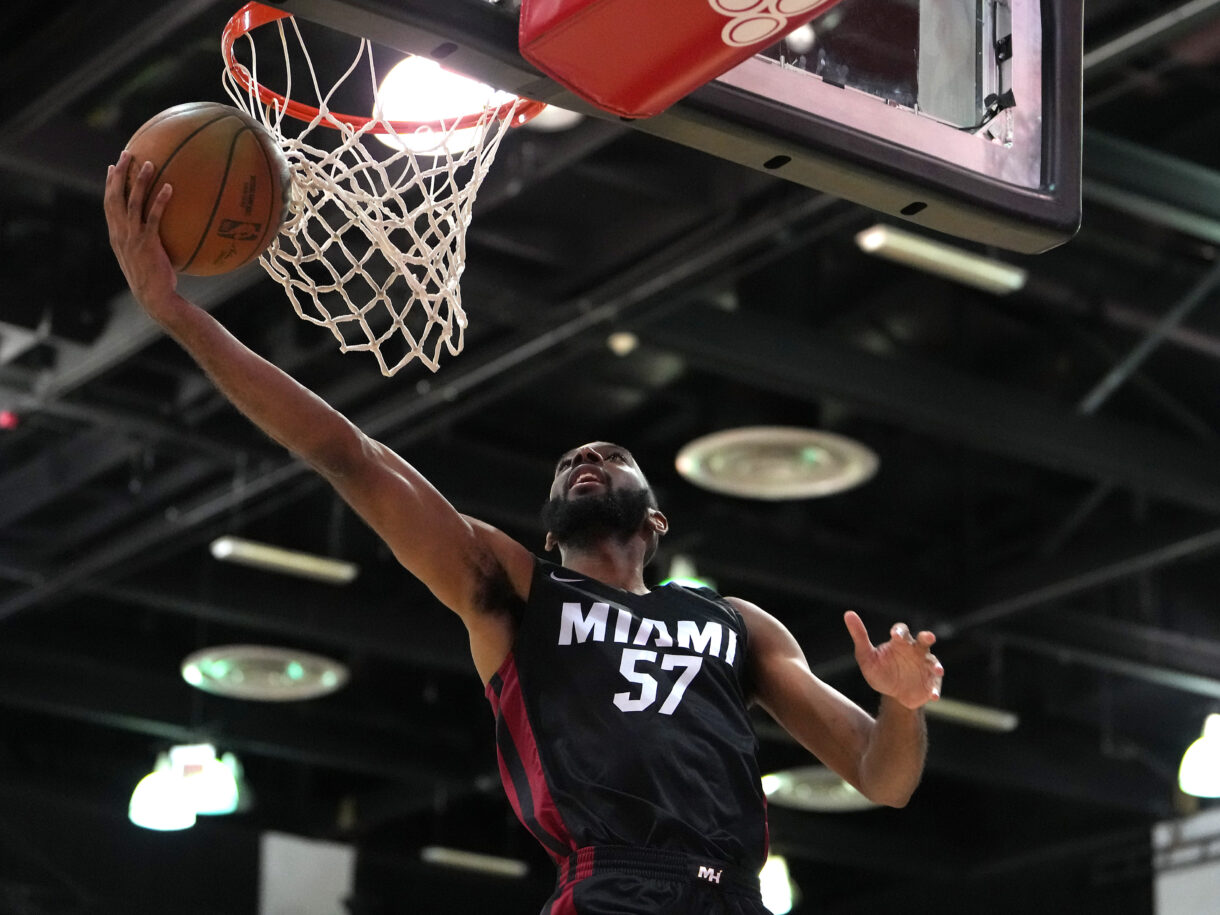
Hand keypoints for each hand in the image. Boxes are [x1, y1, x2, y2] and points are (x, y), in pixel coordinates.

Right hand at [104, 151, 178, 317]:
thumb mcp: (142, 257)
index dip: (109, 184)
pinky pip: (154, 218)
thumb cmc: (153, 280)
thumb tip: (158, 230)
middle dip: (119, 174)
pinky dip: (160, 201)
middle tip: (127, 154)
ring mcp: (133, 238)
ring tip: (149, 164)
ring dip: (139, 182)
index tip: (112, 167)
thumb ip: (144, 241)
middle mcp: (120, 234)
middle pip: (114, 197)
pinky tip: (169, 188)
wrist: (154, 298)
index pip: (108, 204)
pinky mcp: (148, 244)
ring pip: (132, 203)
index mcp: (116, 235)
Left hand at [844, 610, 942, 709]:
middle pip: (924, 640)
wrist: (891, 695)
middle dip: (927, 637)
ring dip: (936, 665)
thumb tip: (848, 614)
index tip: (894, 635)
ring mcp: (926, 667)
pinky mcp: (931, 683)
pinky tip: (933, 696)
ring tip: (938, 670)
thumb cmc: (879, 670)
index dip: (899, 631)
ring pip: (934, 662)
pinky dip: (935, 690)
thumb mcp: (866, 656)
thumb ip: (859, 636)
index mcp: (900, 643)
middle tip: (929, 636)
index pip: (902, 631)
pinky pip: (935, 685)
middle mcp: (916, 651)